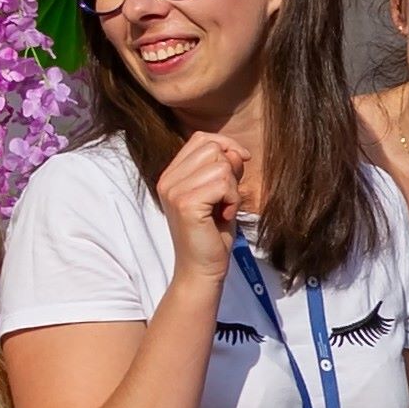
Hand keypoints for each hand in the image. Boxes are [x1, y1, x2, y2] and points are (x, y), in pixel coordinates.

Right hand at [151, 129, 255, 252]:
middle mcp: (168, 180)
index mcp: (172, 174)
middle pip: (212, 148)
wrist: (202, 268)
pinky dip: (233, 200)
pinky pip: (224, 184)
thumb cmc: (213, 232)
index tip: (240, 164)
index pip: (202, 139)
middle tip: (226, 198)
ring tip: (223, 209)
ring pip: (221, 166)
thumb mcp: (221, 193)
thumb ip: (225, 169)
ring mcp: (174, 191)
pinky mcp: (186, 204)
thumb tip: (236, 152)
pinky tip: (224, 216)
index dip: (226, 146)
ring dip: (233, 189)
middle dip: (230, 170)